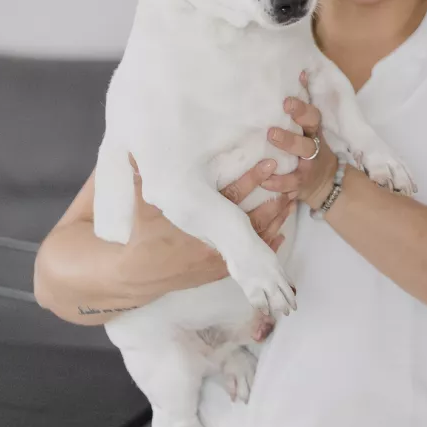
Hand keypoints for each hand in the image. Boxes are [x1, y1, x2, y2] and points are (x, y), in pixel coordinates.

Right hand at [121, 157, 291, 299]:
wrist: (138, 275)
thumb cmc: (143, 236)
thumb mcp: (143, 205)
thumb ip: (143, 176)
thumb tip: (136, 150)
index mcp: (199, 219)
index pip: (232, 196)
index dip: (252, 179)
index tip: (269, 165)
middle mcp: (213, 241)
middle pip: (252, 220)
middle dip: (272, 202)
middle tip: (290, 184)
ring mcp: (218, 258)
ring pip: (255, 239)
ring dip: (274, 221)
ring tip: (290, 203)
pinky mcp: (218, 270)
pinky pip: (249, 259)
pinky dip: (265, 247)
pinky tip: (280, 236)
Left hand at [261, 73, 339, 210]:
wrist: (324, 182)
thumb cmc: (309, 145)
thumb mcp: (309, 126)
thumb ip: (303, 104)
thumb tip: (300, 72)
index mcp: (313, 131)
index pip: (312, 118)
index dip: (301, 110)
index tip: (286, 101)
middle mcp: (313, 149)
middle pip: (305, 143)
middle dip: (289, 138)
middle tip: (271, 132)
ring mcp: (307, 168)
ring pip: (299, 164)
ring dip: (283, 166)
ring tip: (267, 158)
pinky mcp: (300, 185)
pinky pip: (289, 185)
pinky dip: (277, 184)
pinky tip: (264, 181)